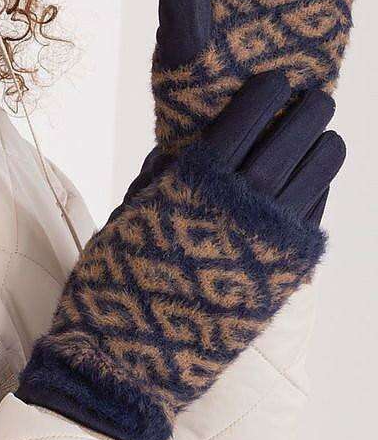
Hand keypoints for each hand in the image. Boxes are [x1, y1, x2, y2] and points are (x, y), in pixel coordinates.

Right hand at [15, 71, 342, 439]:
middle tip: (316, 95)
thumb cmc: (112, 286)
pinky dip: (320, 195)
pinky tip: (317, 185)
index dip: (266, 93)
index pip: (246, 118)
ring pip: (318, 177)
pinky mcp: (284, 278)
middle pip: (294, 140)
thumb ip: (160, 178)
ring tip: (327, 136)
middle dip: (308, 112)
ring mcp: (269, 243)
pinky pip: (316, 222)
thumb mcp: (127, 218)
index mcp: (196, 183)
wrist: (126, 363)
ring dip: (325, 151)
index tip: (276, 77)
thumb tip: (179, 144)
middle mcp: (241, 206)